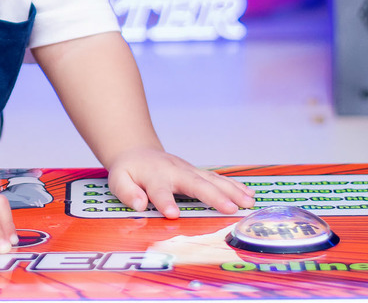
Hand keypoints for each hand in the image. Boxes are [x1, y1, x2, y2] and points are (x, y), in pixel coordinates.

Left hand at [105, 147, 254, 217]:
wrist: (138, 152)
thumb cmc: (129, 171)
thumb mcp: (118, 180)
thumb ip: (126, 192)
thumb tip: (139, 204)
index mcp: (153, 176)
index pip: (158, 190)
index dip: (164, 201)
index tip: (172, 214)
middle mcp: (174, 172)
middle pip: (195, 183)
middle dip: (213, 196)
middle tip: (230, 209)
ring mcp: (189, 171)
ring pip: (211, 180)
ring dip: (231, 191)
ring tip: (247, 203)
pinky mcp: (198, 173)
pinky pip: (217, 179)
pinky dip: (234, 186)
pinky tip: (249, 194)